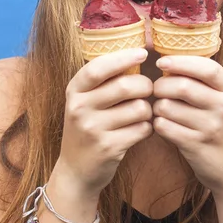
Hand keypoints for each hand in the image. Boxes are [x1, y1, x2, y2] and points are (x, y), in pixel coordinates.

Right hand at [53, 48, 153, 198]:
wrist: (76, 170)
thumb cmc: (88, 126)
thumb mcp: (85, 100)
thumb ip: (104, 79)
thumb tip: (138, 52)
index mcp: (74, 90)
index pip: (99, 67)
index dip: (123, 58)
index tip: (143, 53)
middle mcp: (80, 108)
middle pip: (126, 86)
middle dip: (145, 85)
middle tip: (148, 89)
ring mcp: (93, 129)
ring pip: (139, 108)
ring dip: (148, 109)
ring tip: (142, 113)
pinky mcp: (108, 148)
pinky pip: (143, 129)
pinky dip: (148, 128)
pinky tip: (139, 130)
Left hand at [152, 56, 222, 194]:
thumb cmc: (218, 124)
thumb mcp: (220, 98)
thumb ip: (200, 78)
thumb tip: (164, 55)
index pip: (207, 68)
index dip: (181, 62)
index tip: (161, 62)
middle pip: (182, 86)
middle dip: (161, 85)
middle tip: (156, 89)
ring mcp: (211, 127)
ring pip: (168, 107)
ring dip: (157, 106)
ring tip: (161, 109)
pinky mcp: (196, 145)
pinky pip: (163, 126)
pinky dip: (157, 123)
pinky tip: (162, 124)